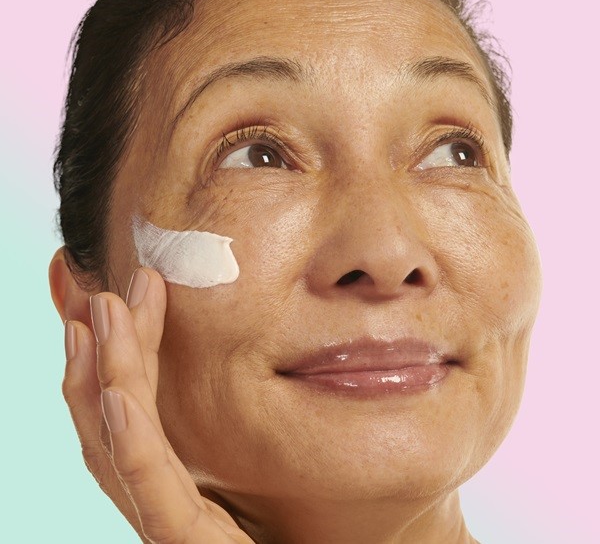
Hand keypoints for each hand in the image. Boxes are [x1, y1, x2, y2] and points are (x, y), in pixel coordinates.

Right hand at [62, 268, 253, 542]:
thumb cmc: (302, 522)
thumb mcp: (268, 455)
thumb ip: (245, 420)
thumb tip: (240, 356)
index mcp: (175, 475)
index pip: (128, 407)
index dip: (111, 352)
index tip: (108, 295)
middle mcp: (160, 498)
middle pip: (114, 418)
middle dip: (100, 350)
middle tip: (97, 288)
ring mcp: (168, 525)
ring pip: (119, 446)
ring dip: (106, 375)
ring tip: (102, 313)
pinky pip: (153, 493)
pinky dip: (129, 441)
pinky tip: (118, 394)